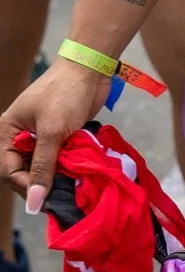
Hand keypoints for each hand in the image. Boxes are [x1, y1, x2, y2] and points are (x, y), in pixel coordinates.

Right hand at [1, 60, 111, 213]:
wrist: (91, 69)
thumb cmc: (66, 93)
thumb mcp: (52, 131)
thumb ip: (44, 167)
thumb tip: (34, 202)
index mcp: (7, 132)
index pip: (8, 171)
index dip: (26, 186)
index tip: (46, 197)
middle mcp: (20, 137)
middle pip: (25, 173)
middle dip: (42, 184)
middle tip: (62, 195)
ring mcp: (41, 138)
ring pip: (44, 169)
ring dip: (57, 178)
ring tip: (72, 187)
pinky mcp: (59, 138)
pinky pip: (59, 161)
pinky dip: (67, 168)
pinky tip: (78, 175)